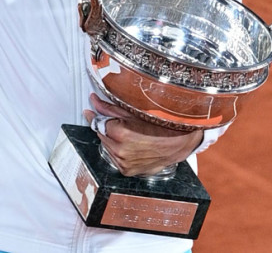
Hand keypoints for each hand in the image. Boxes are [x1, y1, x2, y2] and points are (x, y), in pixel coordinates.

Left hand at [83, 93, 202, 176]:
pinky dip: (118, 150)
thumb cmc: (162, 125)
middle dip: (106, 127)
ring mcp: (124, 163)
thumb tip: (94, 101)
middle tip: (117, 121)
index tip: (91, 111)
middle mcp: (120, 151)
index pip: (98, 124)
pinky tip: (130, 144)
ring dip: (112, 139)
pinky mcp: (128, 171)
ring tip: (128, 133)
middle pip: (102, 135)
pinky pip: (115, 158)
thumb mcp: (134, 112)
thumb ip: (110, 108)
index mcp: (121, 134)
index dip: (94, 116)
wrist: (180, 142)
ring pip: (107, 147)